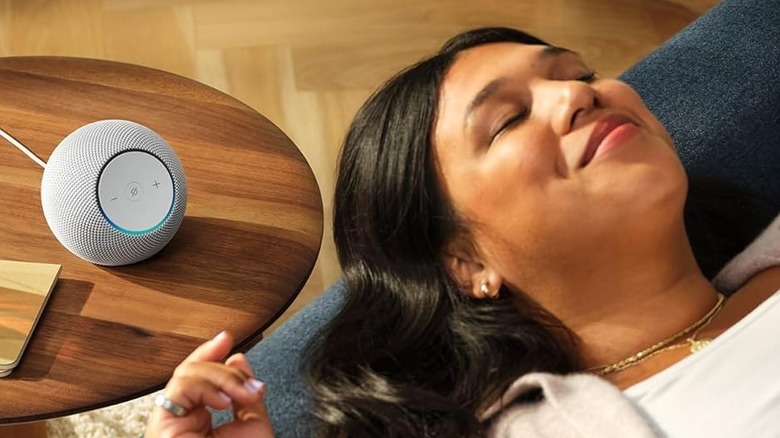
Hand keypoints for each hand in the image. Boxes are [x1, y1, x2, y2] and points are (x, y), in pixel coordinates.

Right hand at [144, 331, 273, 437]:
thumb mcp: (253, 428)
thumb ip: (246, 395)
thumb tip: (238, 358)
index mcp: (199, 421)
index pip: (199, 377)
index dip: (210, 353)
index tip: (227, 337)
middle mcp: (181, 420)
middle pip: (190, 370)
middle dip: (224, 368)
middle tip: (251, 385)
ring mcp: (170, 423)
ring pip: (186, 374)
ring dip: (220, 376)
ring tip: (241, 395)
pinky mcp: (162, 427)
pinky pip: (179, 387)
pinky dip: (206, 386)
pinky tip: (223, 400)